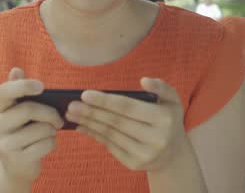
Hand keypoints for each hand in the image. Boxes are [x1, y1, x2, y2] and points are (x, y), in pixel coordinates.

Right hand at [0, 68, 64, 184]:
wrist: (17, 167)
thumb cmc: (22, 132)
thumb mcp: (19, 111)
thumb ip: (19, 91)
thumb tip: (16, 70)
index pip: (4, 92)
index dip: (23, 86)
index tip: (42, 86)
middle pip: (29, 109)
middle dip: (50, 113)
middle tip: (59, 119)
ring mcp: (4, 144)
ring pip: (41, 129)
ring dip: (52, 130)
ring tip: (48, 133)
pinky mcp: (16, 159)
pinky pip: (45, 144)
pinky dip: (51, 143)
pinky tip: (45, 145)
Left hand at [66, 78, 187, 171]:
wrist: (173, 154)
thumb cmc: (168, 120)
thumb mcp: (172, 100)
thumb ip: (161, 87)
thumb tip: (144, 80)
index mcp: (164, 119)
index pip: (128, 108)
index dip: (105, 101)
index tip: (85, 94)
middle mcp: (156, 139)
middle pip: (116, 122)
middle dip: (91, 112)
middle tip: (71, 105)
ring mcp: (145, 154)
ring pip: (110, 135)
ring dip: (89, 123)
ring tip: (72, 114)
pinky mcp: (134, 164)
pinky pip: (110, 146)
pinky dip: (94, 135)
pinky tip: (82, 126)